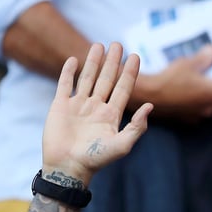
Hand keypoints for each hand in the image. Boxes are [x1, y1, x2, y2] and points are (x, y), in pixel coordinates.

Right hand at [41, 42, 151, 185]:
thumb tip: (150, 106)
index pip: (124, 88)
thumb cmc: (96, 159)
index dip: (130, 72)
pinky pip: (65, 85)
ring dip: (93, 62)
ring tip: (98, 45)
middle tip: (118, 44)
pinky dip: (68, 72)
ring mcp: (78, 106)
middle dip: (113, 62)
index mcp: (112, 115)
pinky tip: (73, 60)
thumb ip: (137, 126)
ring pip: (87, 78)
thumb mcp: (122, 145)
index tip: (135, 56)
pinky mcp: (60, 107)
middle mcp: (96, 107)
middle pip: (107, 79)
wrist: (68, 167)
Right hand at [131, 45, 211, 122]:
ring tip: (187, 80)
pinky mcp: (189, 120)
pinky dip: (192, 100)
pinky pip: (195, 107)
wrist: (149, 95)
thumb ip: (204, 57)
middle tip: (197, 70)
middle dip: (208, 80)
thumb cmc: (170, 79)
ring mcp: (200, 115)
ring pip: (205, 99)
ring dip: (200, 90)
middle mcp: (210, 107)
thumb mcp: (189, 63)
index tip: (210, 62)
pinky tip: (181, 91)